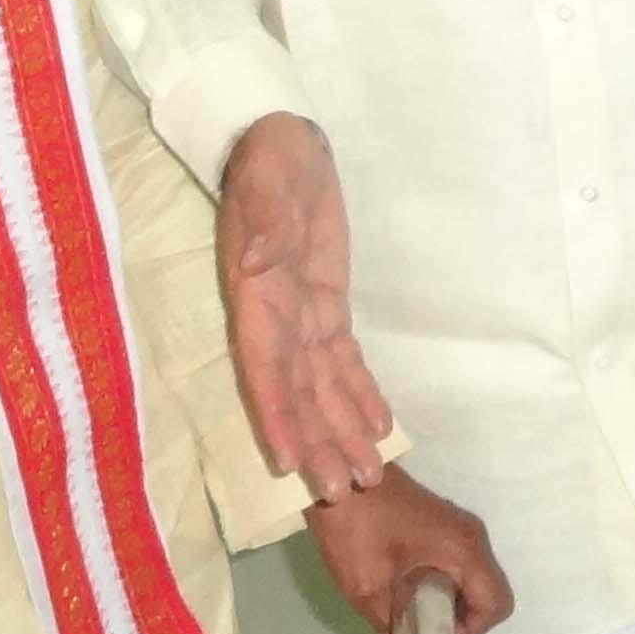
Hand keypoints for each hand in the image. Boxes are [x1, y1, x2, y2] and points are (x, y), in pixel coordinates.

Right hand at [219, 114, 389, 503]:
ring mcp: (300, 317)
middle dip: (317, 442)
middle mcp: (275, 318)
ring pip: (322, 386)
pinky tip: (376, 427)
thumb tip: (259, 263)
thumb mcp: (267, 179)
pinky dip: (358, 393)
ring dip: (341, 430)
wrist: (281, 141)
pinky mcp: (325, 307)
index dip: (278, 413)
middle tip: (342, 493)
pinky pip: (341, 361)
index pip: (266, 366)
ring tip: (366, 476)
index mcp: (257, 296)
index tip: (290, 459)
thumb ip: (264, 223)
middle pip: (296, 392)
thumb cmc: (270, 158)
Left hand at [306, 465, 512, 633]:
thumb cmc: (355, 528)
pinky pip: (462, 565)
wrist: (339, 473)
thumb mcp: (366, 588)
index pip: (496, 603)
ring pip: (476, 579)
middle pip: (490, 593)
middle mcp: (473, 537)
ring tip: (413, 613)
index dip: (471, 631)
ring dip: (454, 603)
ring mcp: (461, 528)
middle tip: (423, 631)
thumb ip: (390, 626)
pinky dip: (447, 585)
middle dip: (463, 621)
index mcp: (463, 550)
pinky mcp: (445, 526)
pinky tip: (411, 589)